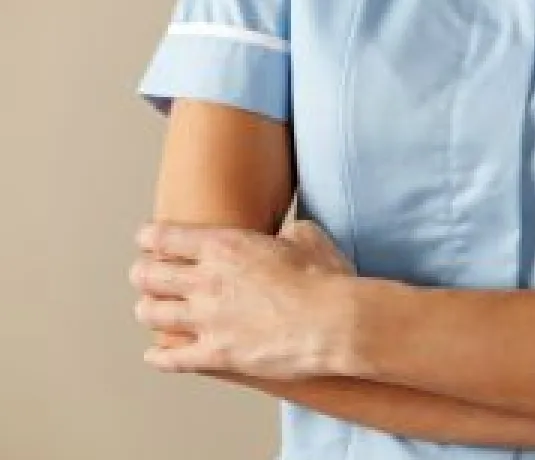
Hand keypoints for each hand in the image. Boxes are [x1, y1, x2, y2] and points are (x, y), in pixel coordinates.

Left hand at [130, 220, 359, 378]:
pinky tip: (156, 356)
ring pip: (151, 314)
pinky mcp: (216, 355)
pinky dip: (159, 357)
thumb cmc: (326, 280)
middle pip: (148, 275)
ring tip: (150, 311)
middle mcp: (206, 281)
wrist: (335, 323)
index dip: (150, 238)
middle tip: (145, 276)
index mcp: (223, 246)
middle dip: (143, 274)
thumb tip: (287, 234)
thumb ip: (286, 232)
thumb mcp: (307, 237)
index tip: (149, 241)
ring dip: (148, 311)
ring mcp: (207, 320)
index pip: (163, 237)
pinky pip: (172, 359)